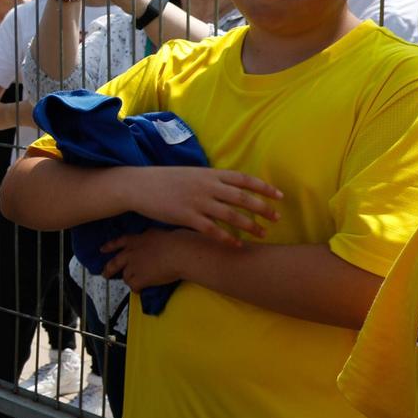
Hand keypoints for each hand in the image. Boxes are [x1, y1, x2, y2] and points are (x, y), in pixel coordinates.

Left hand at [99, 229, 198, 288]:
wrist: (178, 252)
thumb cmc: (173, 240)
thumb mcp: (156, 233)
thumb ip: (148, 238)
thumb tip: (149, 240)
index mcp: (135, 240)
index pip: (118, 242)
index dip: (109, 246)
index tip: (102, 249)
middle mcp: (130, 253)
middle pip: (114, 263)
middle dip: (108, 270)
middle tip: (105, 274)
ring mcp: (133, 266)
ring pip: (125, 276)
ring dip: (129, 279)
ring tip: (133, 282)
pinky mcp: (140, 279)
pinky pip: (133, 286)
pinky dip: (136, 288)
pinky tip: (139, 290)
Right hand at [121, 166, 281, 243]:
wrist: (137, 186)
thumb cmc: (164, 180)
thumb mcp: (191, 174)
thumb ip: (211, 181)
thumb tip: (230, 189)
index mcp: (209, 174)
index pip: (244, 179)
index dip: (264, 188)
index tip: (279, 196)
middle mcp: (206, 186)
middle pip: (242, 198)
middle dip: (262, 208)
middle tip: (277, 218)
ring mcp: (197, 202)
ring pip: (231, 215)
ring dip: (249, 225)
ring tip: (262, 233)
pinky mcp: (186, 216)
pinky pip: (212, 230)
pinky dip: (227, 238)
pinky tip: (236, 244)